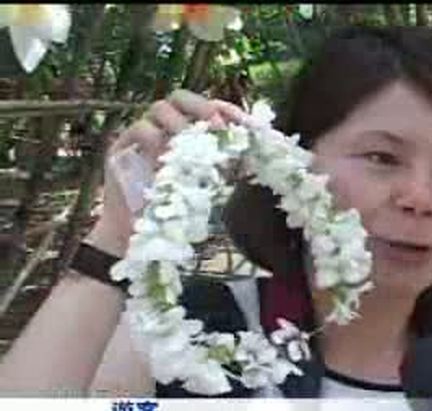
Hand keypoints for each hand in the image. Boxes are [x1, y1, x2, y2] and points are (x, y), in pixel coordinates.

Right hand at [89, 90, 248, 256]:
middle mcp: (165, 126)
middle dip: (202, 106)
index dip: (226, 110)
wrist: (142, 235)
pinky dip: (157, 140)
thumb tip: (253, 156)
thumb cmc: (177, 209)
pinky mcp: (122, 146)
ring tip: (193, 146)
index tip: (245, 123)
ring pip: (159, 108)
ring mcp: (142, 133)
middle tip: (217, 127)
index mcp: (188, 130)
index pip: (208, 107)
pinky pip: (140, 130)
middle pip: (181, 97)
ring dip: (181, 124)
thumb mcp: (209, 186)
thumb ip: (226, 167)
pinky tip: (169, 158)